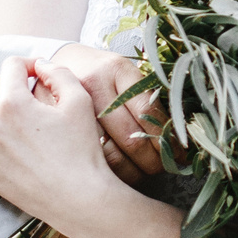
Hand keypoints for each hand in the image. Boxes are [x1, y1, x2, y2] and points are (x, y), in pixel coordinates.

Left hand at [0, 57, 119, 234]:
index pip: (10, 66)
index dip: (28, 64)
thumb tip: (40, 65)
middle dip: (9, 84)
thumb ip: (58, 73)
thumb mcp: (79, 101)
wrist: (78, 199)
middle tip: (31, 94)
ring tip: (23, 118)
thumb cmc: (82, 150)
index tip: (39, 74)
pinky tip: (17, 143)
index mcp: (11, 104)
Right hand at [48, 42, 165, 177]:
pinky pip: (91, 159)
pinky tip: (121, 173)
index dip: (166, 139)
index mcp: (118, 69)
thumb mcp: (126, 75)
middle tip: (163, 167)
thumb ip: (147, 100)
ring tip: (144, 172)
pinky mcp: (60, 124)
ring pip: (110, 153)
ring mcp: (70, 108)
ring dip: (134, 170)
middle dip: (153, 160)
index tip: (178, 154)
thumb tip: (177, 138)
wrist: (60, 64)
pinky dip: (112, 173)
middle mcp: (92, 85)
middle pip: (130, 136)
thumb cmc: (103, 74)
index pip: (148, 112)